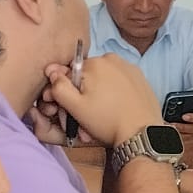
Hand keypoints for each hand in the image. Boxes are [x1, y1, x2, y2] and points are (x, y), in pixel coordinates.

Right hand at [43, 54, 159, 147]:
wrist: (142, 133)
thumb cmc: (107, 121)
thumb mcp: (75, 107)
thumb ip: (59, 87)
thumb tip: (51, 70)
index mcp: (94, 62)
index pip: (70, 74)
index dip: (67, 93)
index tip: (71, 109)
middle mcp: (112, 59)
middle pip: (88, 76)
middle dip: (84, 95)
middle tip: (86, 117)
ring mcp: (129, 67)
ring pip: (103, 80)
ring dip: (98, 95)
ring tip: (101, 115)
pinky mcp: (140, 78)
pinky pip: (119, 82)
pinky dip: (114, 94)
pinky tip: (115, 109)